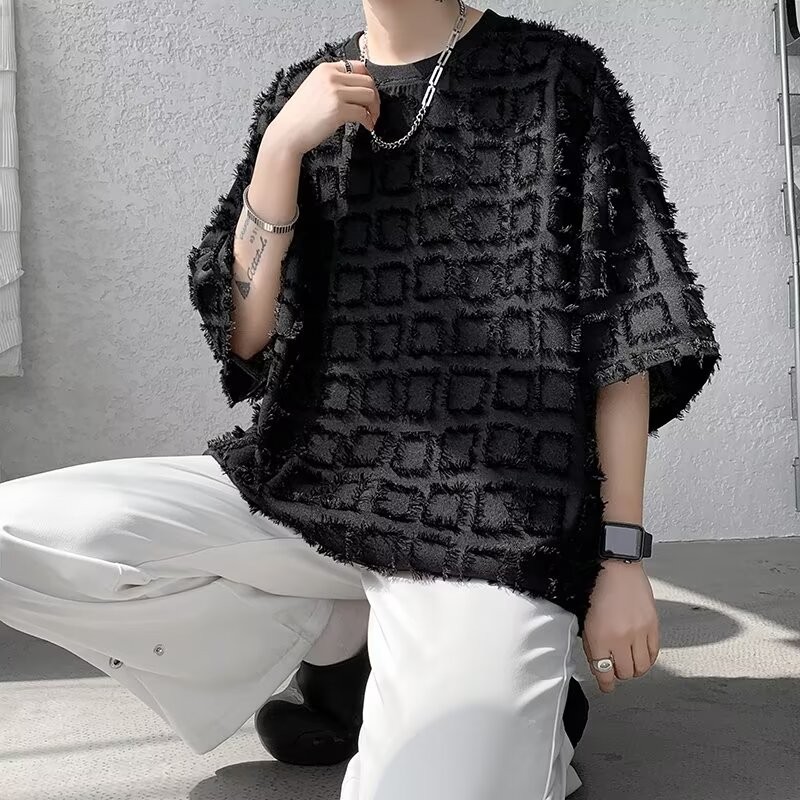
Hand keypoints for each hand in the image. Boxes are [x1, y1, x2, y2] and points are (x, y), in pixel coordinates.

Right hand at [264, 59, 380, 158]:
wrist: (287, 132)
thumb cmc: (300, 116)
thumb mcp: (314, 88)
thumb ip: (333, 83)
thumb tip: (357, 89)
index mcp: (326, 69)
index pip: (358, 66)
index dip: (368, 82)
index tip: (369, 96)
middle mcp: (331, 76)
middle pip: (367, 80)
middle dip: (375, 97)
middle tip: (373, 111)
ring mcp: (335, 92)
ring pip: (369, 95)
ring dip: (374, 109)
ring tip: (370, 120)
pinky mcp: (338, 110)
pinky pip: (363, 113)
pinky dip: (369, 121)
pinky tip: (367, 127)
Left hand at [582, 559, 659, 692]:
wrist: (617, 567)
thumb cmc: (598, 588)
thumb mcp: (586, 619)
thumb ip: (593, 644)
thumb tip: (599, 663)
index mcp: (599, 637)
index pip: (604, 672)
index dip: (606, 684)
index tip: (607, 687)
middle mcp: (620, 637)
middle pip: (625, 673)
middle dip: (619, 674)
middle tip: (617, 668)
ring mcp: (638, 633)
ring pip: (641, 667)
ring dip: (635, 669)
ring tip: (630, 662)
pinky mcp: (653, 626)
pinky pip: (653, 653)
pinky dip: (648, 659)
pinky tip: (642, 655)